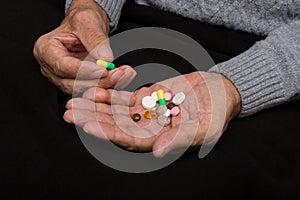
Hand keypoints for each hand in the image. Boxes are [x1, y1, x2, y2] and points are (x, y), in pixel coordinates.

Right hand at [33, 0, 135, 94]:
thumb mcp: (87, 21)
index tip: (102, 71)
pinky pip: (93, 88)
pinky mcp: (79, 82)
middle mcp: (52, 67)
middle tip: (117, 74)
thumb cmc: (82, 20)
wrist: (89, 26)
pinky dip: (110, 84)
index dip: (83, 71)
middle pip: (72, 83)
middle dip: (97, 81)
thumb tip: (105, 59)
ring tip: (123, 75)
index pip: (62, 66)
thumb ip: (95, 39)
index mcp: (46, 50)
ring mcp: (65, 77)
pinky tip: (123, 77)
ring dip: (106, 85)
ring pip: (84, 89)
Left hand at [63, 72, 240, 156]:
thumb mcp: (205, 128)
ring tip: (74, 101)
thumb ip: (180, 139)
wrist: (219, 91)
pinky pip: (126, 97)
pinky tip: (95, 91)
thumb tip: (157, 152)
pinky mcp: (148, 97)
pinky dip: (110, 94)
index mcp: (161, 140)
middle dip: (93, 119)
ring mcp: (147, 112)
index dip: (109, 133)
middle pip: (116, 125)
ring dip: (96, 106)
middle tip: (70, 112)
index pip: (129, 140)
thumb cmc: (217, 112)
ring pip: (117, 111)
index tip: (89, 125)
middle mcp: (149, 128)